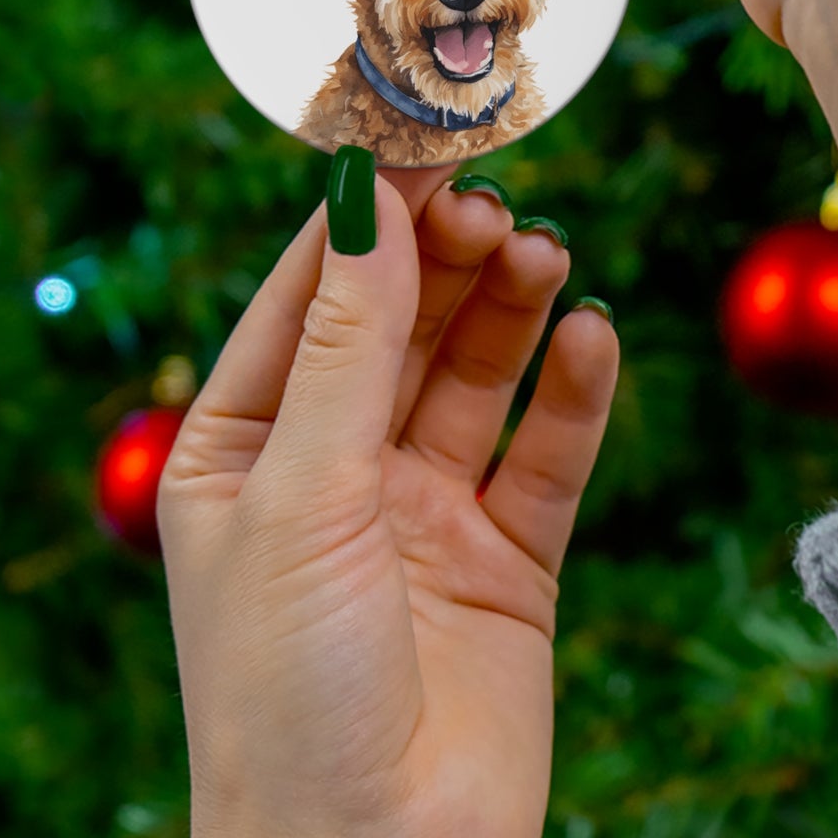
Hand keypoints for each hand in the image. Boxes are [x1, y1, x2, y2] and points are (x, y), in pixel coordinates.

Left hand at [158, 167, 618, 837]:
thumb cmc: (288, 691)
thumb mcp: (303, 493)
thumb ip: (348, 345)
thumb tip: (367, 200)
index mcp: (246, 451)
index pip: (309, 299)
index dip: (366, 221)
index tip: (421, 145)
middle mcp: (336, 470)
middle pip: (404, 326)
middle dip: (447, 261)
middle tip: (496, 205)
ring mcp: (426, 511)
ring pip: (478, 376)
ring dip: (512, 310)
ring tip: (546, 256)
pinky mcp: (509, 557)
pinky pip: (547, 453)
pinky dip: (573, 393)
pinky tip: (592, 339)